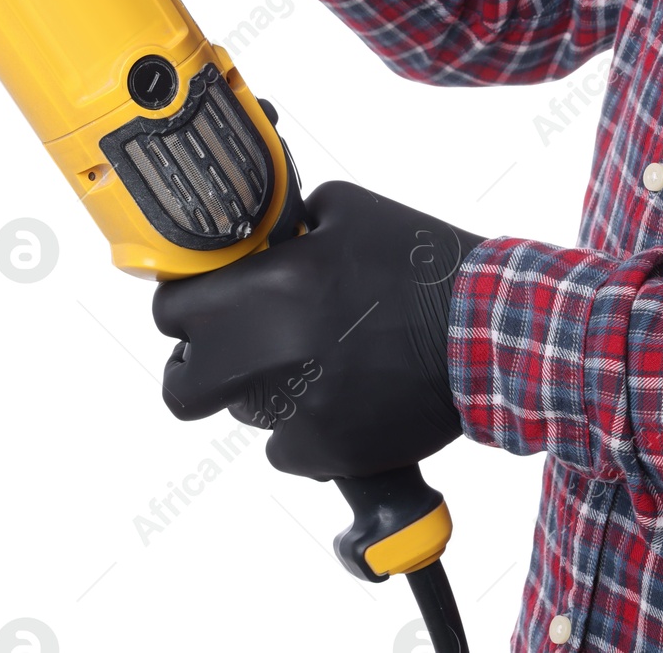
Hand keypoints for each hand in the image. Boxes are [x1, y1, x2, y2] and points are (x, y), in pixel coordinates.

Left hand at [151, 181, 479, 479]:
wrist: (491, 334)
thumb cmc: (422, 265)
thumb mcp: (344, 210)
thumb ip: (284, 224)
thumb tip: (250, 238)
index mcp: (269, 288)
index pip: (171, 312)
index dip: (182, 309)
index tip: (198, 310)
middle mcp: (272, 353)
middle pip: (183, 385)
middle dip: (198, 367)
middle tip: (225, 353)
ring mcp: (298, 410)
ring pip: (243, 413)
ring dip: (264, 391)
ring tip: (316, 363)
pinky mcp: (329, 451)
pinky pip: (287, 448)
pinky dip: (305, 430)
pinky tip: (341, 398)